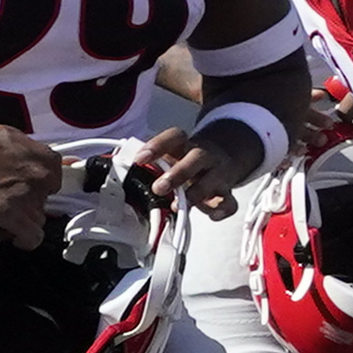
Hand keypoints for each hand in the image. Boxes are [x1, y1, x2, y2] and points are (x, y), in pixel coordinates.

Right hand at [0, 120, 63, 240]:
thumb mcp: (8, 138)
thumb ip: (27, 154)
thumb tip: (39, 164)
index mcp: (43, 157)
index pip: (54, 182)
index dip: (36, 190)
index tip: (24, 193)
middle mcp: (40, 176)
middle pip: (43, 202)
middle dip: (25, 206)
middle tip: (4, 206)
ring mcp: (27, 195)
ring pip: (36, 221)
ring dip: (20, 223)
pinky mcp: (9, 214)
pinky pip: (31, 237)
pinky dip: (24, 241)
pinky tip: (12, 238)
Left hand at [127, 116, 263, 217]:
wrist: (220, 160)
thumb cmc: (185, 162)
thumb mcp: (170, 157)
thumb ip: (152, 165)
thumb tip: (123, 172)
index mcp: (185, 145)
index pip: (175, 137)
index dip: (157, 146)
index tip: (139, 159)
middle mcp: (204, 156)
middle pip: (197, 157)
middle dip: (178, 174)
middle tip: (159, 188)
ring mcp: (218, 174)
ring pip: (214, 179)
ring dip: (196, 193)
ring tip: (178, 206)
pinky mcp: (227, 193)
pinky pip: (230, 202)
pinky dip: (221, 210)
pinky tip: (209, 215)